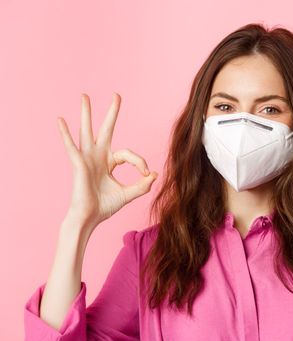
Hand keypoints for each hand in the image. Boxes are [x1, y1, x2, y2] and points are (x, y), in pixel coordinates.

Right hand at [57, 92, 157, 228]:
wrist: (90, 218)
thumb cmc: (105, 206)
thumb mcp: (128, 194)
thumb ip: (142, 185)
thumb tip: (155, 175)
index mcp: (109, 162)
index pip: (128, 154)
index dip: (140, 162)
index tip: (146, 174)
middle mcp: (97, 156)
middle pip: (106, 129)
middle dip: (112, 113)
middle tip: (117, 95)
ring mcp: (87, 158)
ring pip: (87, 131)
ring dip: (86, 113)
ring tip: (85, 96)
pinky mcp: (78, 163)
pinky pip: (70, 146)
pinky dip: (65, 133)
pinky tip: (60, 120)